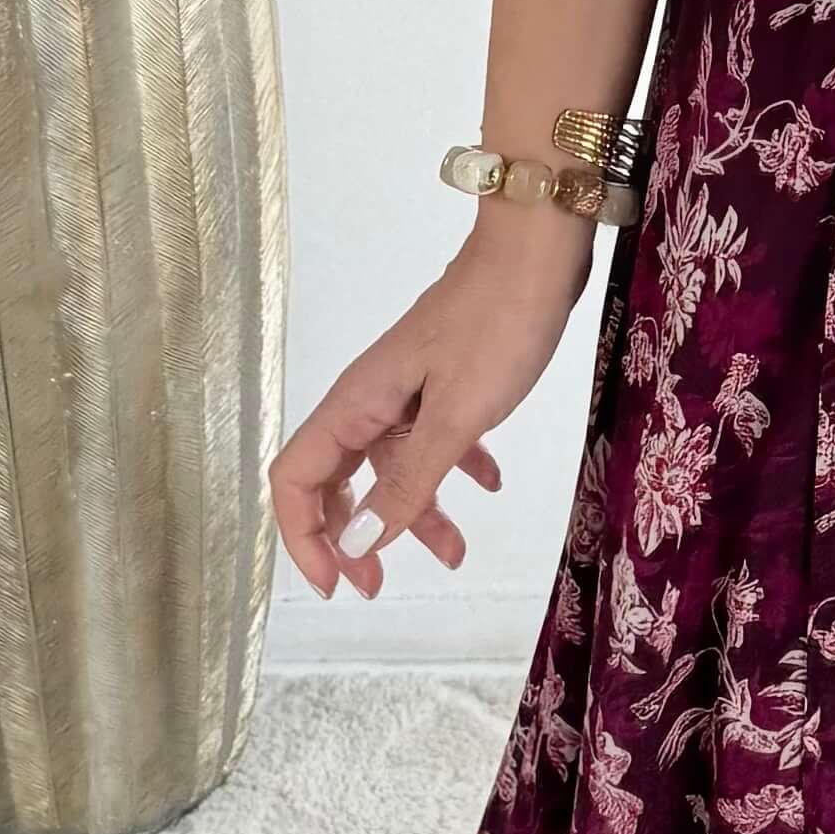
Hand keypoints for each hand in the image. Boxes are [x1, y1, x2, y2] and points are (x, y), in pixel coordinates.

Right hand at [268, 221, 590, 598]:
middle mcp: (370, 398)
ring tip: (457, 554)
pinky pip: (434, 437)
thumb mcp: (456, 416)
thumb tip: (359, 543)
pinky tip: (489, 484)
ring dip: (416, 512)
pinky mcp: (447, 377)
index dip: (305, 537)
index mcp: (356, 404)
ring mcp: (408, 387)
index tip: (340, 583)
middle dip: (354, 536)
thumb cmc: (497, 325)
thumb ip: (408, 481)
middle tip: (379, 586)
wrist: (538, 247)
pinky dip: (454, 468)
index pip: (296, 479)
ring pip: (393, 464)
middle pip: (336, 478)